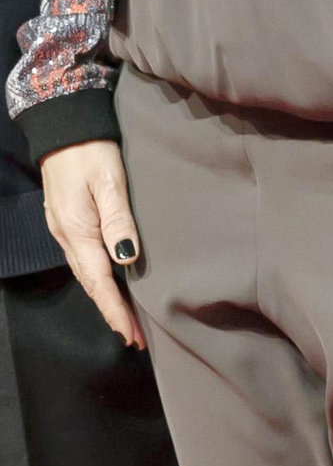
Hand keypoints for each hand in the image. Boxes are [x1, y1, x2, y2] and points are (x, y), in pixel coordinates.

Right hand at [41, 141, 145, 349]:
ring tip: (126, 319)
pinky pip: (83, 260)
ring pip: (86, 274)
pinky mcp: (67, 221)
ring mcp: (64, 230)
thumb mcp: (110, 183)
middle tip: (136, 338)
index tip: (132, 336)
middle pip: (92, 285)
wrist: (63, 127)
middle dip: (113, 313)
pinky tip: (110, 285)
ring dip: (106, 299)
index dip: (116, 311)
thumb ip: (119, 221)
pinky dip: (98, 279)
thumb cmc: (90, 151)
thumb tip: (127, 259)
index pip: (100, 282)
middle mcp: (67, 237)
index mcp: (78, 231)